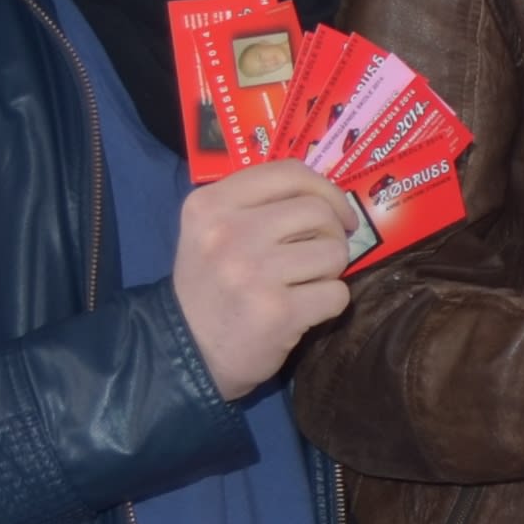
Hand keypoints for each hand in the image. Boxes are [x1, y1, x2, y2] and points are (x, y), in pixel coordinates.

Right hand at [178, 161, 367, 397]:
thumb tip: (328, 197)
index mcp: (211, 204)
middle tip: (317, 257)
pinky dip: (329, 304)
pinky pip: (337, 294)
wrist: (186, 351)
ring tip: (302, 285)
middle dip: (331, 235)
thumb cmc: (211, 286)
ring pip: (334, 252)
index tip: (337, 213)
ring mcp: (253, 271)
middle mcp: (228, 231)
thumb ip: (260, 205)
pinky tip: (301, 311)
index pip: (289, 172)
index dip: (326, 190)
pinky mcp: (278, 311)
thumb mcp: (213, 231)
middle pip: (318, 211)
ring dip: (329, 271)